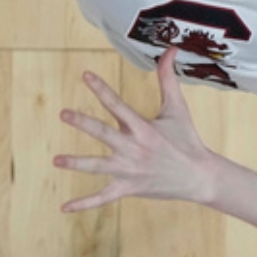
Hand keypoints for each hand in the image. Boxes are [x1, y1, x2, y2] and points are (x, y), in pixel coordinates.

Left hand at [54, 48, 219, 211]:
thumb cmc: (186, 139)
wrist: (199, 177)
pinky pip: (103, 197)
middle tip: (64, 113)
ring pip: (98, 166)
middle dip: (83, 123)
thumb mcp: (178, 108)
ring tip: (57, 160)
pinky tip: (64, 207)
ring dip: (77, 163)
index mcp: (144, 127)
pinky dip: (84, 204)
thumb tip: (170, 50)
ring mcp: (130, 170)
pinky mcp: (128, 188)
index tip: (85, 75)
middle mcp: (134, 148)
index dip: (101, 89)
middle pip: (104, 133)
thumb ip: (168, 79)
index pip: (118, 105)